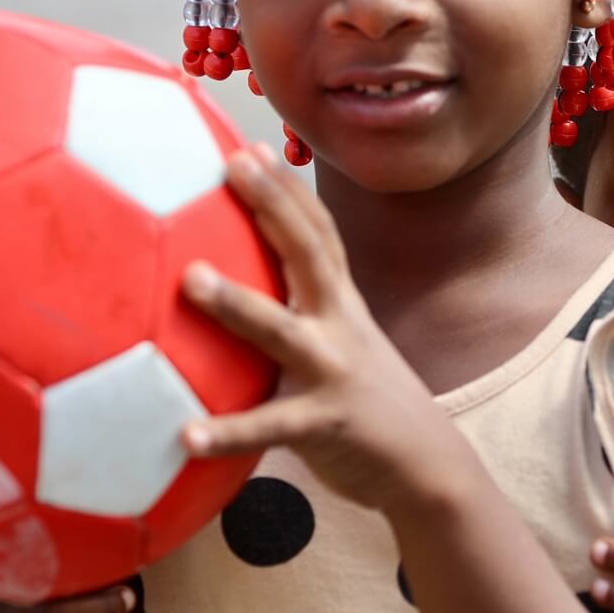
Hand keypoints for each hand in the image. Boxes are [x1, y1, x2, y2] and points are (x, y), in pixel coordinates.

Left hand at [178, 143, 465, 513]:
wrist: (428, 465)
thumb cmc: (367, 402)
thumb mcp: (342, 346)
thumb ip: (298, 318)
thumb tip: (236, 292)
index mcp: (341, 305)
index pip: (318, 233)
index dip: (288, 189)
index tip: (252, 147)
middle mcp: (341, 325)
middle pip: (308, 254)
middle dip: (271, 205)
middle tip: (231, 164)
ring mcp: (335, 372)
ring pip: (282, 331)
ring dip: (236, 302)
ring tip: (189, 279)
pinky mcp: (327, 425)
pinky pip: (272, 428)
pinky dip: (229, 433)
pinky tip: (185, 436)